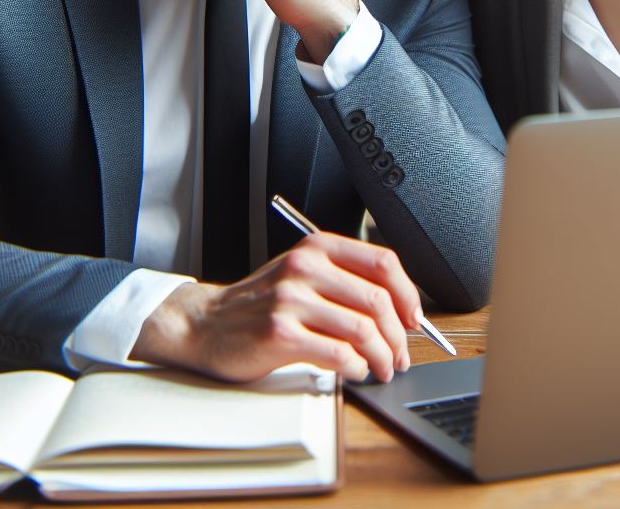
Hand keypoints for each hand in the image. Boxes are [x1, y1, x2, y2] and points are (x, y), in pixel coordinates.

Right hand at [131, 232, 422, 382]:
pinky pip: (338, 353)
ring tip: (383, 367)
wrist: (206, 323)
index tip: (413, 318)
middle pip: (377, 299)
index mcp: (318, 247)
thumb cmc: (261, 303)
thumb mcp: (303, 274)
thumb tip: (400, 309)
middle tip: (400, 355)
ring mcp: (291, 299)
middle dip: (398, 334)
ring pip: (362, 329)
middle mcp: (306, 267)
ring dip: (382, 355)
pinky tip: (356, 370)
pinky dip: (357, 367)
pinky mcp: (280, 333)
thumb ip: (345, 281)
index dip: (408, 293)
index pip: (383, 262)